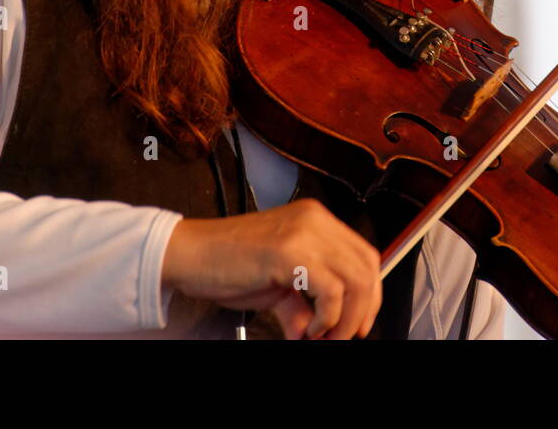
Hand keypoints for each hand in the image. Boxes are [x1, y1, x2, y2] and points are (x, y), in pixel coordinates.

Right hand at [162, 198, 382, 339]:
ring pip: (356, 279)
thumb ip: (302, 303)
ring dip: (347, 319)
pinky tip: (308, 330)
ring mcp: (305, 232)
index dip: (369, 292)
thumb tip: (316, 330)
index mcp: (315, 220)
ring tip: (324, 337)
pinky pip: (331, 291)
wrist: (188, 255)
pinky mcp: (291, 251)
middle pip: (367, 266)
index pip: (363, 254)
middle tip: (345, 335)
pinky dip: (327, 318)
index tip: (360, 322)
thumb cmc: (225, 263)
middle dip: (364, 309)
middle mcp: (315, 220)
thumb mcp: (275, 285)